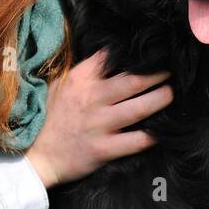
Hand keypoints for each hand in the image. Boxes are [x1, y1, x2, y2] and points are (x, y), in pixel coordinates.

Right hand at [25, 49, 172, 188]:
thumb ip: (83, 72)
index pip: (110, 57)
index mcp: (80, 79)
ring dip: (161, 99)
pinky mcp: (103, 149)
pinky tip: (164, 130)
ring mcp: (99, 124)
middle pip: (134, 81)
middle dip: (157, 74)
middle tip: (173, 70)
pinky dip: (153, 135)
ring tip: (173, 94)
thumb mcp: (59, 86)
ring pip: (140, 108)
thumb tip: (108, 56)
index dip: (132, 53)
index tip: (149, 51)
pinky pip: (136, 141)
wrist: (34, 157)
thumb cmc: (48, 118)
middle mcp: (92, 99)